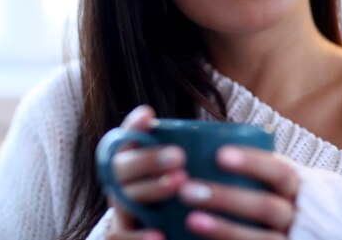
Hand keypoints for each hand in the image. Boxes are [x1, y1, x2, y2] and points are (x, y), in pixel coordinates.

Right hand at [105, 105, 187, 239]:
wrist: (166, 236)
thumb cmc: (180, 203)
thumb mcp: (182, 177)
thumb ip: (191, 159)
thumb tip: (224, 135)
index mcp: (132, 165)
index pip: (125, 140)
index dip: (132, 127)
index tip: (149, 115)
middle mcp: (120, 186)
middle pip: (122, 167)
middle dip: (149, 158)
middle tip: (179, 155)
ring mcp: (120, 212)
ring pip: (122, 198)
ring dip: (150, 188)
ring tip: (180, 182)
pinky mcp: (121, 236)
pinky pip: (117, 237)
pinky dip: (136, 238)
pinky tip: (160, 236)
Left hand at [178, 146, 299, 239]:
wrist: (302, 233)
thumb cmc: (275, 198)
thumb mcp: (274, 182)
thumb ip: (251, 169)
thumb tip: (197, 144)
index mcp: (297, 189)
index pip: (280, 172)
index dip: (253, 163)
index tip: (219, 155)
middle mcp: (297, 217)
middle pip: (266, 208)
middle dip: (226, 198)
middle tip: (187, 190)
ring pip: (263, 239)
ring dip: (224, 228)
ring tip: (191, 220)